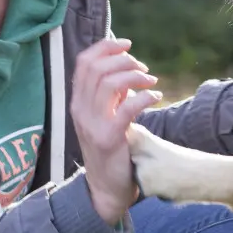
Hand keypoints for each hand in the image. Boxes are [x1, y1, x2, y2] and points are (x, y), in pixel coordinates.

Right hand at [70, 38, 161, 224]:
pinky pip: (126, 108)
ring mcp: (92, 125)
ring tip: (151, 82)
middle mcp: (80, 110)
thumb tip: (124, 64)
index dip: (105, 47)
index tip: (127, 45)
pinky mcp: (109, 138)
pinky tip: (155, 97)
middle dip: (124, 61)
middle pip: (97, 68)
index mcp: (77, 102)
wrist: (106, 188)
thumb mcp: (104, 116)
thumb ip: (110, 93)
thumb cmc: (110, 149)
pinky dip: (144, 97)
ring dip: (136, 76)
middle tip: (143, 68)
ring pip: (110, 84)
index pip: (83, 62)